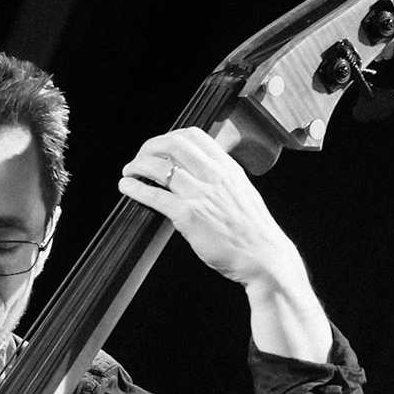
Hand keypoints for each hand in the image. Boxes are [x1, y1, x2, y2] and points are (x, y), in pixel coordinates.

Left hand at [119, 127, 332, 361]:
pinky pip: (156, 195)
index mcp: (228, 168)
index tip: (160, 146)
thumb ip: (222, 180)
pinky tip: (128, 187)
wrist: (264, 257)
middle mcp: (214, 176)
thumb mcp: (243, 193)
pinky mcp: (189, 216)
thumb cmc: (254, 231)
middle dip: (149, 147)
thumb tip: (202, 174)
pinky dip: (136, 188)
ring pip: (160, 167)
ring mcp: (201, 195)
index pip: (194, 136)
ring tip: (129, 172)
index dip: (170, 136)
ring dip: (137, 166)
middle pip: (173, 144)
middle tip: (139, 157)